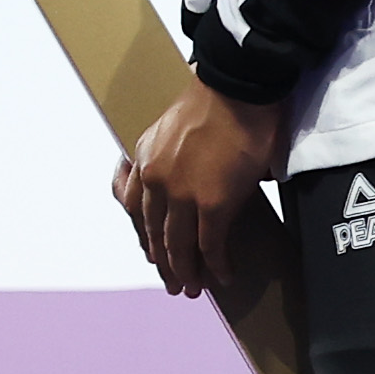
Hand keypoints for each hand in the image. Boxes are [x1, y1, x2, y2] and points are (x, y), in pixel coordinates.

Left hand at [114, 79, 290, 297]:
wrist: (239, 85)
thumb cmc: (218, 97)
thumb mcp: (171, 124)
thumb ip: (172, 153)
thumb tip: (193, 172)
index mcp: (144, 159)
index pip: (135, 209)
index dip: (145, 236)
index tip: (154, 254)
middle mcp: (156, 181)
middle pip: (154, 233)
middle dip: (164, 262)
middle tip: (174, 283)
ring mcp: (182, 194)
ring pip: (177, 244)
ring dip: (185, 270)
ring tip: (193, 288)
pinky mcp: (213, 203)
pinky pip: (210, 244)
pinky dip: (215, 264)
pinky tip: (221, 276)